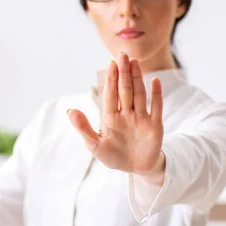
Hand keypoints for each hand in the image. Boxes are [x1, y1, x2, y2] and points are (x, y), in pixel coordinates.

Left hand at [67, 53, 165, 184]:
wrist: (135, 170)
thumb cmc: (113, 156)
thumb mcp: (95, 145)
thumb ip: (84, 128)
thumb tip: (69, 110)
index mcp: (111, 117)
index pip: (111, 95)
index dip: (111, 79)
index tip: (111, 64)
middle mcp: (126, 114)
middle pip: (125, 90)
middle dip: (123, 73)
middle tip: (123, 55)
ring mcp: (141, 118)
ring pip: (139, 94)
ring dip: (138, 79)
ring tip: (135, 62)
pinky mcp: (155, 126)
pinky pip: (156, 108)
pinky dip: (156, 95)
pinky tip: (155, 81)